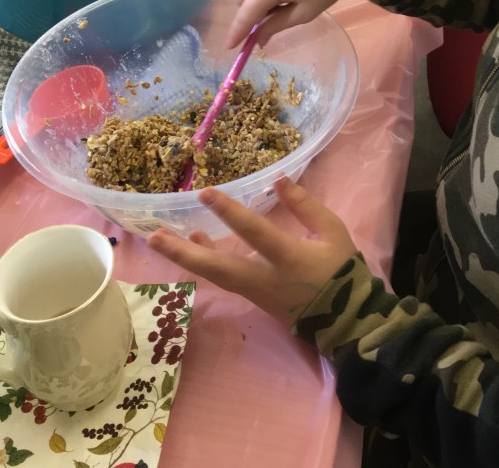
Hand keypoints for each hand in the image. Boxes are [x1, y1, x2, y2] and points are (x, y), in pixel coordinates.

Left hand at [148, 178, 357, 327]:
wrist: (344, 319)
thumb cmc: (341, 271)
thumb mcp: (333, 233)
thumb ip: (306, 207)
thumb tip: (279, 180)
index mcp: (288, 258)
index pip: (254, 233)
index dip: (229, 213)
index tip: (205, 192)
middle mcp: (264, 278)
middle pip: (217, 269)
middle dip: (184, 254)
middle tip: (154, 236)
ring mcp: (254, 291)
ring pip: (213, 276)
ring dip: (184, 258)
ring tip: (157, 239)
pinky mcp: (252, 296)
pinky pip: (222, 277)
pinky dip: (205, 259)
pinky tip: (193, 241)